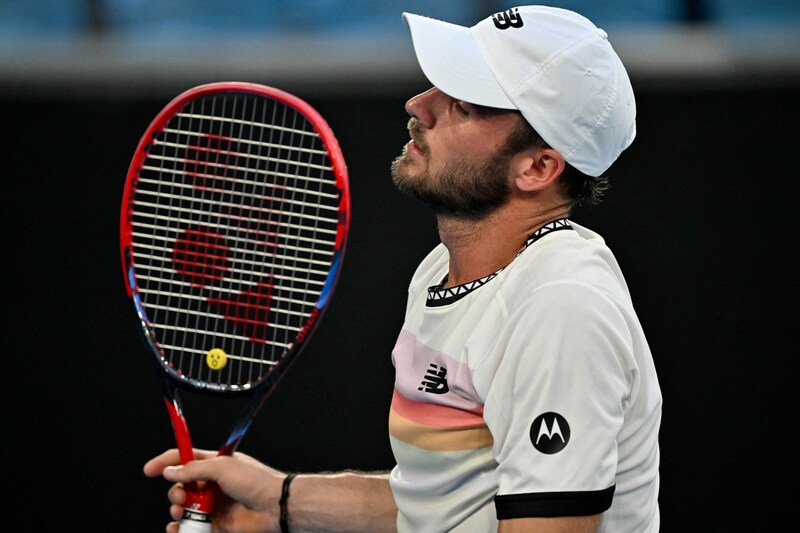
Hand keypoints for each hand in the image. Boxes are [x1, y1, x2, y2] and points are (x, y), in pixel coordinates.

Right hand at [144, 448, 285, 532]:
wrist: (274, 507)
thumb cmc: (256, 481)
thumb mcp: (222, 467)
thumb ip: (193, 470)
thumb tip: (169, 471)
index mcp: (216, 464)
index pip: (186, 458)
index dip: (166, 462)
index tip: (149, 469)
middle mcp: (213, 484)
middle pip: (181, 486)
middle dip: (174, 492)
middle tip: (181, 497)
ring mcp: (214, 505)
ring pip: (184, 508)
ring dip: (176, 510)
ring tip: (182, 512)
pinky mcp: (216, 524)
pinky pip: (191, 527)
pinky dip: (180, 528)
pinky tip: (177, 528)